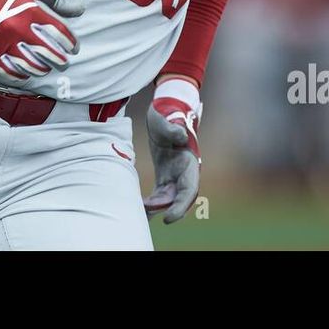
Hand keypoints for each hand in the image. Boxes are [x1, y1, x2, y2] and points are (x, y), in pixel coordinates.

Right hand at [0, 0, 78, 79]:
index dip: (70, 42)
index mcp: (28, 11)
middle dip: (60, 60)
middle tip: (64, 62)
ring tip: (46, 67)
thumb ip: (54, 0)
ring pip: (30, 65)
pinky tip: (28, 72)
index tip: (74, 48)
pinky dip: (22, 74)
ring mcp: (2, 42)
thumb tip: (77, 12)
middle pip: (47, 52)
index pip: (58, 32)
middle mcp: (16, 28)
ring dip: (42, 69)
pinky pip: (10, 71)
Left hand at [143, 78, 201, 223]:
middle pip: (177, 198)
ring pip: (168, 199)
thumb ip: (174, 129)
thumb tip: (180, 136)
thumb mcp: (169, 120)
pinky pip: (160, 194)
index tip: (169, 217)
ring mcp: (175, 175)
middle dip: (163, 209)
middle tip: (145, 213)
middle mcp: (184, 172)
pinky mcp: (165, 175)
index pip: (189, 190)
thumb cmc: (168, 115)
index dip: (180, 206)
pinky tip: (139, 208)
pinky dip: (151, 202)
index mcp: (189, 162)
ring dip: (156, 208)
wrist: (163, 111)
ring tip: (139, 214)